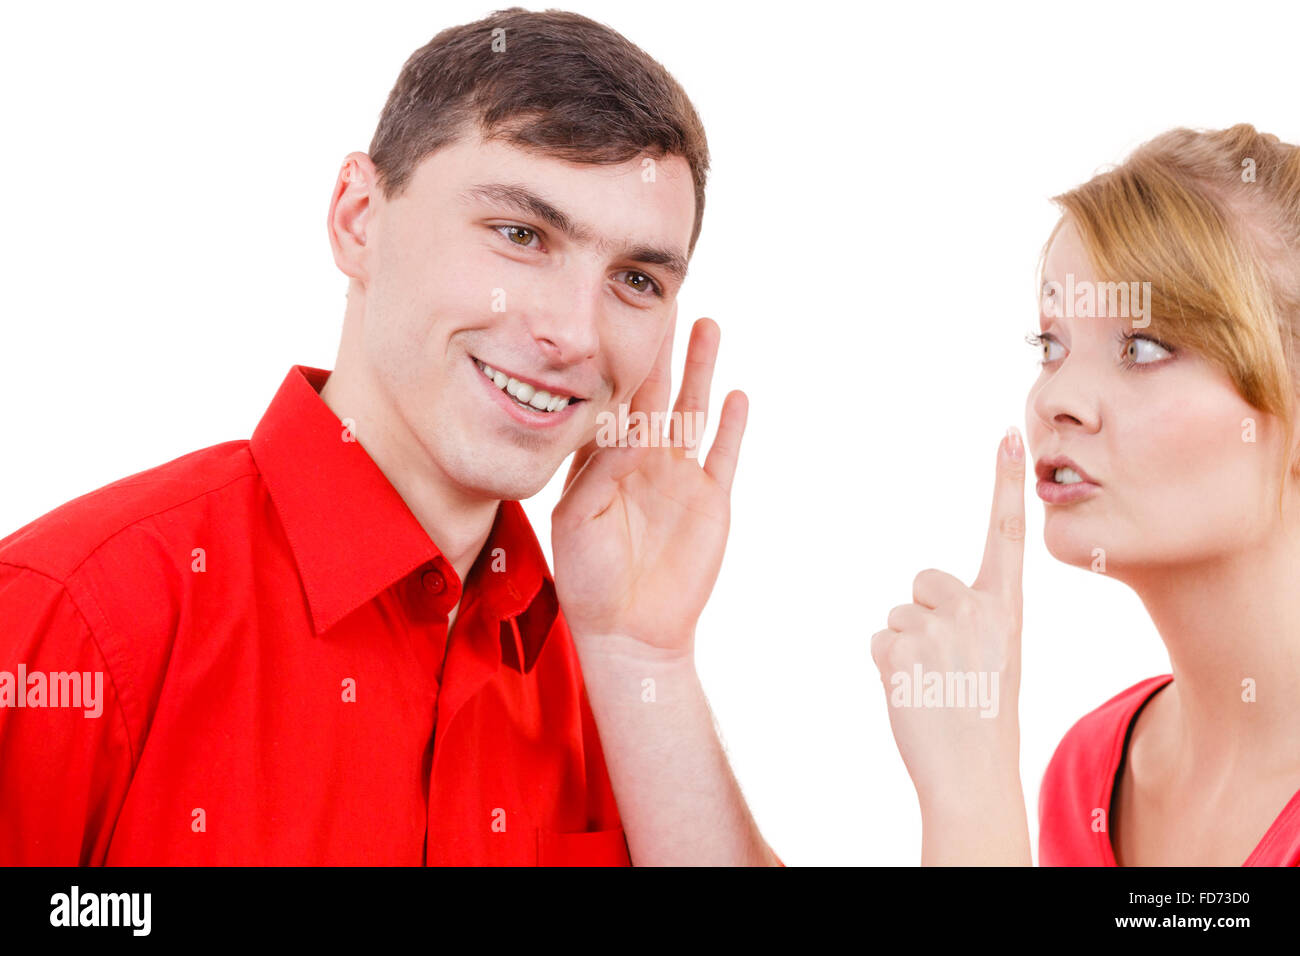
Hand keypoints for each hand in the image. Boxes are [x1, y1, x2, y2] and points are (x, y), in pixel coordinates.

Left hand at [552, 317, 747, 661]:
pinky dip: (733, 426)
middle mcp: (642, 459)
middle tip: (665, 299)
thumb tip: (635, 428)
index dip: (614, 360)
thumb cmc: (589, 577)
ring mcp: (679, 477)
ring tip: (707, 325)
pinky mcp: (711, 500)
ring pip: (692, 410)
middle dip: (660, 348)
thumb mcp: (579, 519)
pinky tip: (739, 393)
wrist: (628, 628)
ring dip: (700, 370)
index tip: (614, 315)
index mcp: (602, 459)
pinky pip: (724, 454)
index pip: (610, 398)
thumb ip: (603, 470)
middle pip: (654, 390)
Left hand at [870, 428, 1026, 813]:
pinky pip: (877, 641)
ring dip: (904, 649)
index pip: (1006, 535)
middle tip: (945, 667)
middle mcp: (976, 610)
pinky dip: (886, 667)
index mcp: (1008, 611)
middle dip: (923, 615)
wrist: (972, 778)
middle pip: (924, 581)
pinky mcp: (899, 648)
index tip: (1008, 434)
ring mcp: (937, 628)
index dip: (1005, 483)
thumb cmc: (984, 720)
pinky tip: (912, 696)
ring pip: (897, 615)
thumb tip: (924, 606)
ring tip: (932, 688)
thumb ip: (972, 621)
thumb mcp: (995, 661)